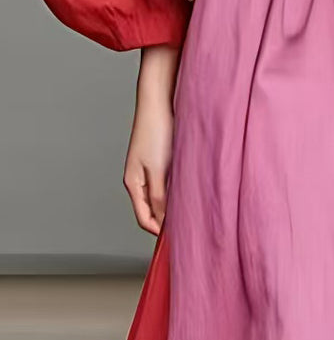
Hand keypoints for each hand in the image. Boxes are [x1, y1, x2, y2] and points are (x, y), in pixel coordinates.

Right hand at [123, 45, 179, 234]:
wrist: (159, 101)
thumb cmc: (155, 132)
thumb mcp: (158, 170)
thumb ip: (160, 198)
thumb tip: (163, 223)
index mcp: (133, 184)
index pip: (144, 219)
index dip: (159, 231)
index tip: (179, 238)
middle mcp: (140, 179)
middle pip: (153, 210)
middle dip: (169, 219)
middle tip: (191, 226)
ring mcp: (150, 169)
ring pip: (163, 196)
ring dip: (175, 204)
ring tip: (195, 208)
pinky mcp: (161, 159)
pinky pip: (169, 182)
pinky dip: (179, 189)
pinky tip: (193, 188)